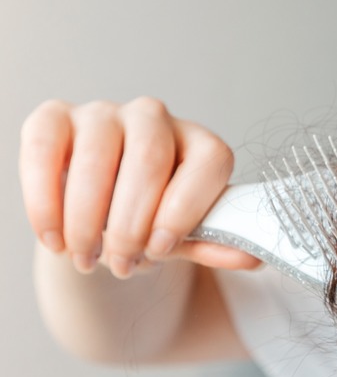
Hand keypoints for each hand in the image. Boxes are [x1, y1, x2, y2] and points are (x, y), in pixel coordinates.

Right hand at [19, 97, 259, 278]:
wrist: (102, 218)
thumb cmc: (151, 222)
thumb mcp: (187, 237)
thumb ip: (215, 243)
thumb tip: (252, 256)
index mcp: (200, 143)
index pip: (210, 161)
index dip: (186, 209)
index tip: (162, 249)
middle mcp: (156, 118)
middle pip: (150, 159)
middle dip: (132, 223)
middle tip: (121, 263)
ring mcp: (104, 113)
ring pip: (97, 158)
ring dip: (88, 220)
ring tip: (86, 258)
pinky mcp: (55, 118)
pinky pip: (45, 150)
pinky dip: (46, 203)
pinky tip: (54, 239)